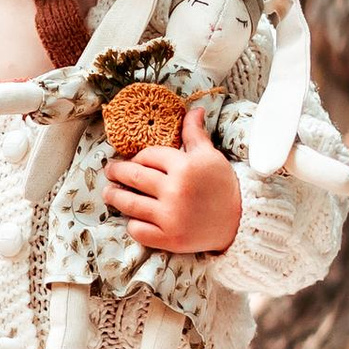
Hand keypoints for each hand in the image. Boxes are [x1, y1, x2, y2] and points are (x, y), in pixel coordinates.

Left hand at [107, 103, 241, 256]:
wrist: (239, 222)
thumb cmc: (222, 186)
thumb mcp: (210, 156)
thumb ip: (195, 134)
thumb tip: (195, 110)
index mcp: (184, 167)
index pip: (149, 156)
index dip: (138, 156)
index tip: (134, 160)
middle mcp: (175, 191)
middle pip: (134, 177)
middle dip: (116, 172)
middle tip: (109, 171)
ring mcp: (171, 216)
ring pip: (130, 204)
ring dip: (114, 197)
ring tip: (109, 192)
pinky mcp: (169, 239)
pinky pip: (139, 230)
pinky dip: (132, 224)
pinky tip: (130, 218)